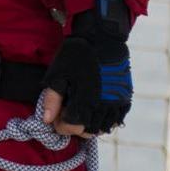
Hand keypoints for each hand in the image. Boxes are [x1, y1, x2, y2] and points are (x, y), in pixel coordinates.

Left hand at [39, 6, 133, 137]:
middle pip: (88, 131)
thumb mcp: (56, 76)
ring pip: (104, 127)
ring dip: (90, 125)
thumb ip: (52, 100)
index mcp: (84, 101)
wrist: (101, 39)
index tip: (56, 117)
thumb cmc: (74, 56)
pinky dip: (105, 119)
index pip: (73, 128)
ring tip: (80, 112)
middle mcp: (103, 105)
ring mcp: (117, 102)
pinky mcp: (125, 97)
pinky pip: (117, 118)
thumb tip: (46, 121)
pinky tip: (94, 110)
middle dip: (75, 127)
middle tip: (66, 114)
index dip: (61, 126)